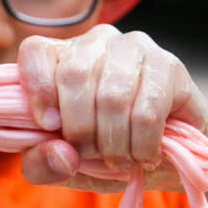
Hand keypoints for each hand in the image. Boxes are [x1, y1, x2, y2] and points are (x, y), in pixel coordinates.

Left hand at [17, 24, 207, 191]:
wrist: (171, 155)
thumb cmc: (108, 151)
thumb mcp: (64, 165)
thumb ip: (42, 164)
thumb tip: (61, 154)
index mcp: (61, 56)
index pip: (35, 51)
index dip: (38, 89)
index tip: (49, 127)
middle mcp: (96, 42)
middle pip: (74, 73)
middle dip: (80, 128)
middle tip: (91, 155)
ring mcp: (134, 47)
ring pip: (112, 95)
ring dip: (113, 142)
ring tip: (119, 160)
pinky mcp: (169, 65)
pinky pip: (147, 110)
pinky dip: (142, 144)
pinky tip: (144, 155)